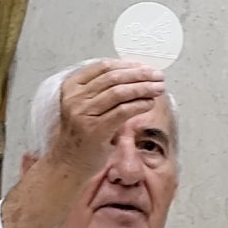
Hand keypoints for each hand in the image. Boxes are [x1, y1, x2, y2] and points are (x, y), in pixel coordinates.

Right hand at [46, 60, 165, 184]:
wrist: (69, 162)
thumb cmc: (81, 135)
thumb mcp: (85, 106)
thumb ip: (103, 90)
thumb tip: (136, 76)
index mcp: (72, 86)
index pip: (103, 67)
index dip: (128, 65)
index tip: (145, 67)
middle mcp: (75, 98)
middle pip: (114, 77)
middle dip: (140, 75)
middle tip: (158, 76)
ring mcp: (83, 113)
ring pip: (120, 92)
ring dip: (144, 88)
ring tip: (158, 88)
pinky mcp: (95, 129)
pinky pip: (123, 111)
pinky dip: (140, 105)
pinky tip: (150, 103)